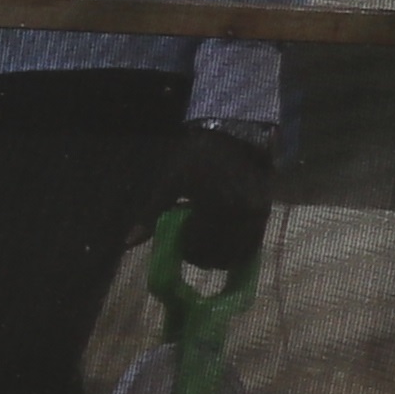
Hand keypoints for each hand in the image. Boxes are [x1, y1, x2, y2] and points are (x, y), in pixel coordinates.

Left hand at [162, 122, 277, 282]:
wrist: (233, 136)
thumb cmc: (196, 158)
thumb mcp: (171, 183)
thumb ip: (151, 215)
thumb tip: (127, 243)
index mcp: (218, 207)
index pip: (203, 250)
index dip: (190, 253)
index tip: (182, 244)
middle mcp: (243, 214)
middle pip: (223, 257)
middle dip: (206, 257)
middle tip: (194, 245)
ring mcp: (258, 214)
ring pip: (240, 254)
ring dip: (223, 255)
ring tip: (209, 240)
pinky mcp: (267, 211)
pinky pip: (254, 243)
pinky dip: (238, 247)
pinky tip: (225, 237)